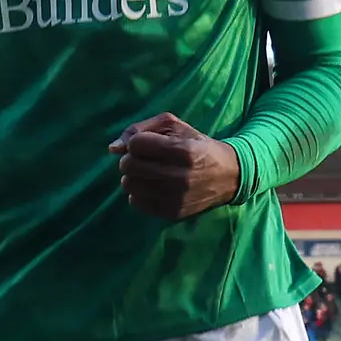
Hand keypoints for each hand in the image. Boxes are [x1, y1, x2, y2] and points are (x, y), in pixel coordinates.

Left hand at [112, 114, 240, 219]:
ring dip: (132, 176)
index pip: (137, 145)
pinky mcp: (173, 213)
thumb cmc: (197, 145)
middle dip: (130, 159)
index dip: (137, 142)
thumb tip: (113, 148)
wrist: (228, 175)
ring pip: (129, 186)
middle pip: (130, 166)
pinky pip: (137, 203)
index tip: (147, 144)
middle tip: (141, 159)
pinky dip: (138, 193)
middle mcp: (180, 176)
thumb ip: (141, 129)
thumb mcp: (175, 126)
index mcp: (183, 150)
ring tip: (146, 173)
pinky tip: (151, 186)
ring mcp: (176, 198)